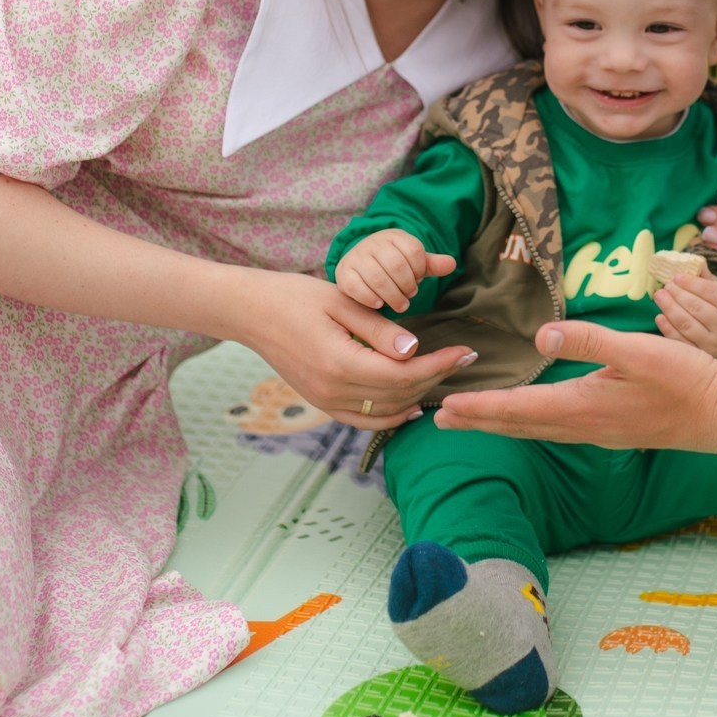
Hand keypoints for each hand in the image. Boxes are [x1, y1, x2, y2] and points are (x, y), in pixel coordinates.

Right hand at [227, 266, 474, 428]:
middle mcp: (332, 391)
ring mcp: (325, 401)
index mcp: (339, 363)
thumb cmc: (296, 297)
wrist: (251, 311)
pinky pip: (363, 419)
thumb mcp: (343, 303)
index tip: (465, 351)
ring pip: (384, 411)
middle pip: (399, 395)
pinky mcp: (321, 402)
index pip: (403, 374)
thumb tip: (414, 351)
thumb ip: (380, 330)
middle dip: (436, 378)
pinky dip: (390, 416)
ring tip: (443, 374)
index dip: (439, 365)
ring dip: (417, 396)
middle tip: (463, 359)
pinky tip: (410, 405)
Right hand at [332, 229, 455, 311]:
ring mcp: (356, 257)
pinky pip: (357, 287)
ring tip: (400, 304)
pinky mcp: (343, 273)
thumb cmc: (392, 265)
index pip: (414, 252)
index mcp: (394, 236)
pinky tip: (379, 304)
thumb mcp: (413, 262)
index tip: (418, 279)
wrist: (359, 264)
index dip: (419, 270)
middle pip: (397, 265)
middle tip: (409, 296)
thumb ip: (430, 264)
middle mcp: (373, 243)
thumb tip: (451, 264)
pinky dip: (370, 298)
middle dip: (407, 286)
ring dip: (392, 295)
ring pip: (378, 278)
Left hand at [435, 320, 716, 451]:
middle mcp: (585, 427)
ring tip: (473, 419)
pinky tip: (530, 419)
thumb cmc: (685, 379)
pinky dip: (530, 424)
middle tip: (440, 418)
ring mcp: (599, 433)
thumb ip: (588, 341)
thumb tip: (540, 338)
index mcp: (584, 407)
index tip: (446, 407)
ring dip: (502, 423)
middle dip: (480, 420)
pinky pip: (556, 430)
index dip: (481, 407)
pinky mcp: (612, 431)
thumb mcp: (637, 350)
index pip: (519, 408)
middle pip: (521, 425)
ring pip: (537, 430)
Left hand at [655, 271, 716, 361]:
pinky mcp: (701, 356)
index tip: (676, 276)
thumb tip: (692, 260)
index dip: (691, 283)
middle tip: (665, 285)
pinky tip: (660, 316)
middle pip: (697, 308)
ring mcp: (714, 344)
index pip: (711, 292)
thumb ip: (708, 279)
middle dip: (678, 294)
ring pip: (687, 325)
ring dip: (669, 309)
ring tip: (659, 296)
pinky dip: (668, 329)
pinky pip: (681, 342)